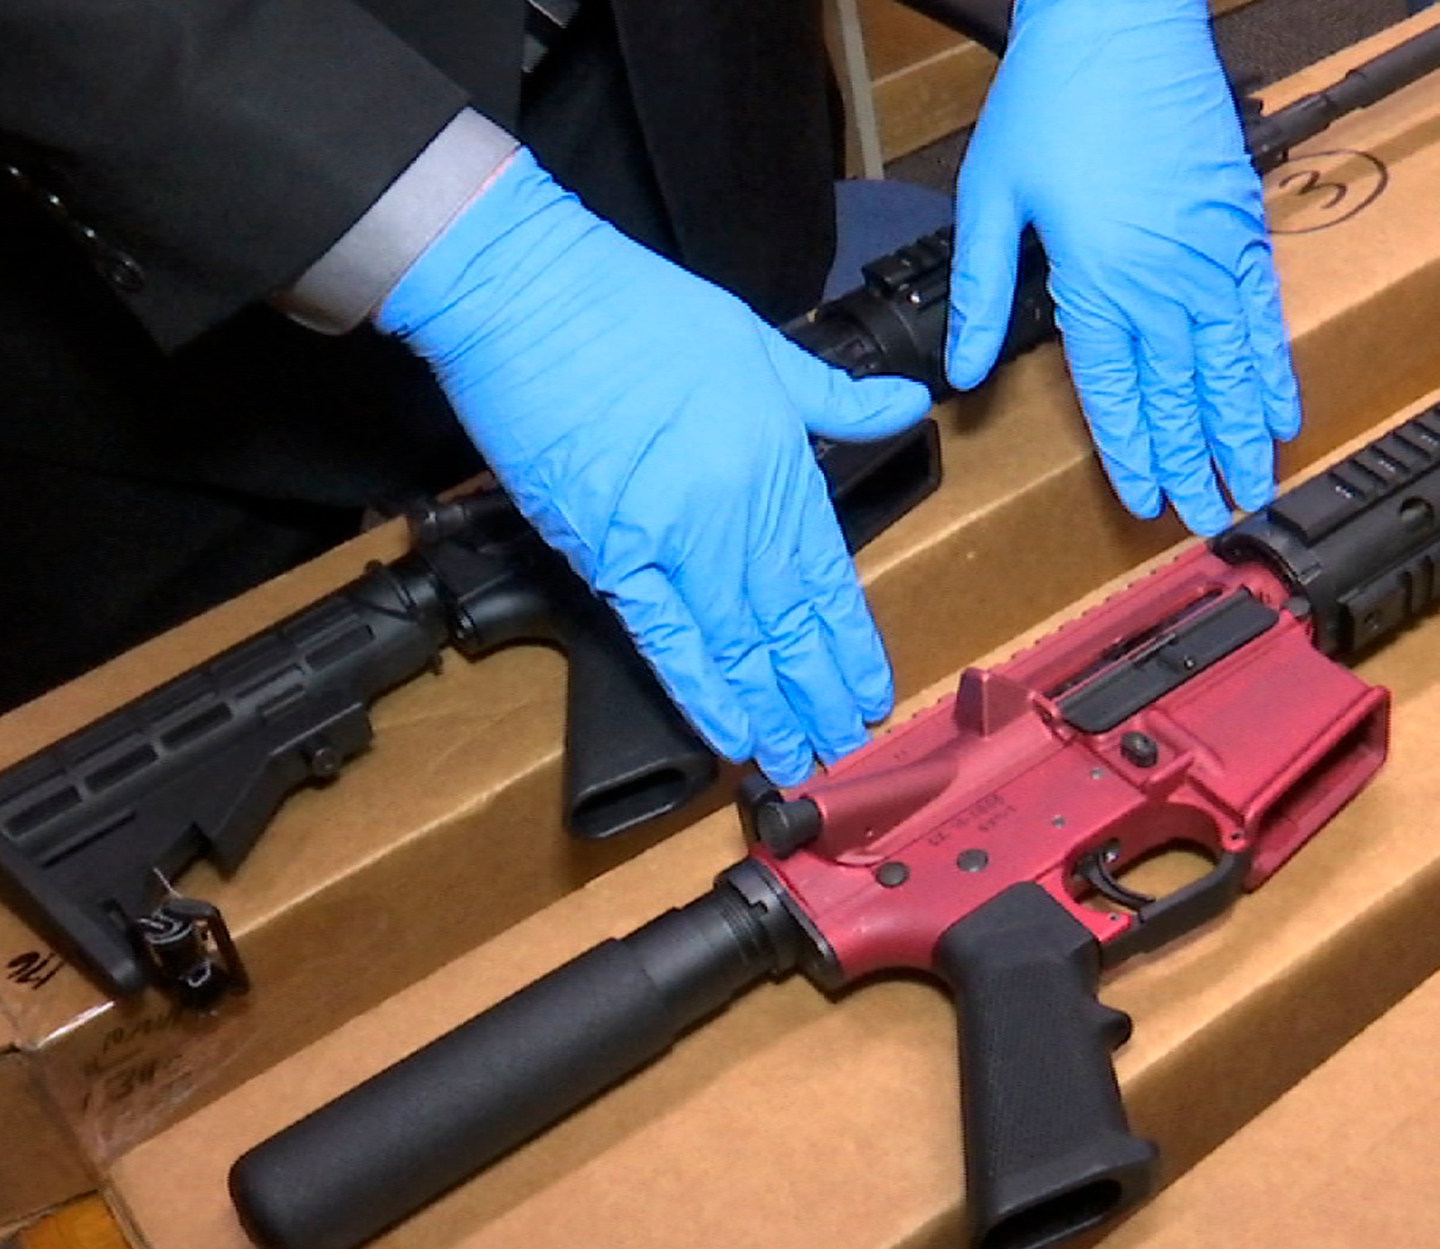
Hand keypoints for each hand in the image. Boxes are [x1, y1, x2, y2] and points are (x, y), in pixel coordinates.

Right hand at [380, 155, 931, 784]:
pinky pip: (664, 637)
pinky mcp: (607, 552)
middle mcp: (737, 510)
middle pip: (788, 621)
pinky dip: (700, 690)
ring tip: (796, 760)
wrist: (532, 297)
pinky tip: (730, 732)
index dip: (849, 642)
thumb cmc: (636, 310)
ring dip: (769, 708)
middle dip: (817, 692)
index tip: (871, 692)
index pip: (827, 575)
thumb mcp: (761, 343)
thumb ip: (835, 396)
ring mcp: (673, 537)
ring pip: (737, 642)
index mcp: (779, 461)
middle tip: (843, 749)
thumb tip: (907, 403)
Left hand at [946, 0, 1300, 535]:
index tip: (1144, 502)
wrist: (1123, 22)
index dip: (1131, 454)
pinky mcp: (1242, 228)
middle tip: (1211, 522)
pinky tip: (1282, 411)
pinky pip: (1264, 318)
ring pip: (1232, 369)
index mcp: (1097, 280)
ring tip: (1256, 490)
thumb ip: (981, 290)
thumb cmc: (1054, 97)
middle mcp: (1163, 280)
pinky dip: (1274, 370)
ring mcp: (1212, 256)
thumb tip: (959, 368)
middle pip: (1182, 396)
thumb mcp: (992, 195)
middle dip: (1196, 465)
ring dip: (1243, 435)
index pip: (1115, 392)